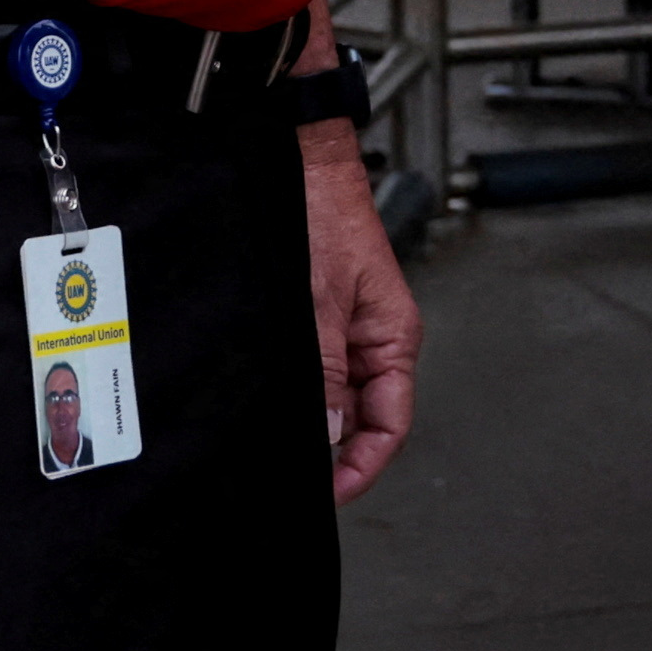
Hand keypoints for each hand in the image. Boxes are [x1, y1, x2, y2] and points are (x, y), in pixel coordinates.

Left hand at [304, 126, 419, 504]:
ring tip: (270, 436)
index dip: (361, 465)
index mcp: (391, 338)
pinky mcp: (310, 317)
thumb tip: (323, 435)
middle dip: (327, 447)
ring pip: (326, 395)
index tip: (326, 491)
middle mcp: (368, 340)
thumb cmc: (321, 211)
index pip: (389, 424)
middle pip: (357, 417)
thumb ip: (322, 371)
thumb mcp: (318, 301)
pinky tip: (260, 396)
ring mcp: (338, 329)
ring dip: (303, 416)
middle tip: (288, 473)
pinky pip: (305, 367)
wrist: (294, 159)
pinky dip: (287, 386)